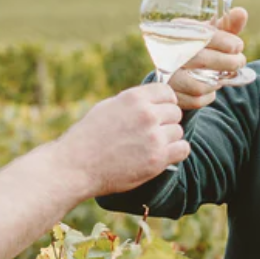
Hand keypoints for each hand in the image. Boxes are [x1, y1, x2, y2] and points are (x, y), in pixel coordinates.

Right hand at [58, 83, 190, 195]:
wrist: (76, 166)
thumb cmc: (87, 137)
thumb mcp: (108, 107)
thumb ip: (133, 103)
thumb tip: (152, 100)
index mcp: (134, 98)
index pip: (167, 92)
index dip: (165, 103)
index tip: (159, 112)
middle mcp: (147, 114)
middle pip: (175, 113)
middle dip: (166, 122)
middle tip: (151, 133)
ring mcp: (154, 137)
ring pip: (178, 132)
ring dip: (168, 139)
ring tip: (150, 146)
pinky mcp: (157, 158)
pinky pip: (183, 149)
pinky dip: (175, 152)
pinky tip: (162, 155)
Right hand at [168, 7, 248, 110]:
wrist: (176, 68)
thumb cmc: (200, 47)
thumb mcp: (212, 35)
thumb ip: (228, 25)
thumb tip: (241, 13)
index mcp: (178, 32)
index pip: (203, 36)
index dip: (225, 42)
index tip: (238, 46)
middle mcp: (169, 53)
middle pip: (202, 60)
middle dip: (228, 63)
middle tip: (239, 62)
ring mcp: (167, 75)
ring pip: (199, 85)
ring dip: (218, 82)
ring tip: (224, 75)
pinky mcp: (171, 93)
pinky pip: (195, 100)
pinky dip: (209, 96)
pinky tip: (211, 87)